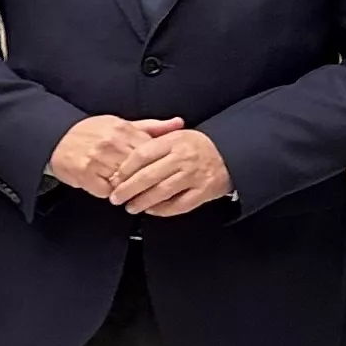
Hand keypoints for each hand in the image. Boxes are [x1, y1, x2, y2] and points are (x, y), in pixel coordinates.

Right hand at [45, 113, 177, 200]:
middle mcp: (111, 143)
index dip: (157, 164)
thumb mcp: (122, 124)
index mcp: (123, 130)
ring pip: (124, 182)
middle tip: (146, 186)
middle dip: (143, 179)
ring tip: (127, 189)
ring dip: (127, 188)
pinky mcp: (85, 174)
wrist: (56, 138)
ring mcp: (97, 159)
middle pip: (139, 169)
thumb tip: (179, 123)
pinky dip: (109, 193)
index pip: (151, 151)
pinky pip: (106, 191)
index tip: (159, 171)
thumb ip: (152, 127)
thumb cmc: (90, 132)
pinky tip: (108, 188)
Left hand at [108, 125, 232, 217]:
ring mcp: (194, 175)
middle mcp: (183, 158)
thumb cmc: (196, 146)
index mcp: (173, 141)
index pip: (141, 155)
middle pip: (148, 176)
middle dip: (127, 189)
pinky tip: (151, 210)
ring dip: (142, 202)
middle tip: (116, 198)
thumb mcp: (176, 135)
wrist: (231, 153)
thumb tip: (123, 155)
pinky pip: (179, 205)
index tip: (113, 179)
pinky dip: (163, 210)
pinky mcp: (204, 191)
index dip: (124, 169)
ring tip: (130, 207)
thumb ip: (152, 140)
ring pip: (161, 192)